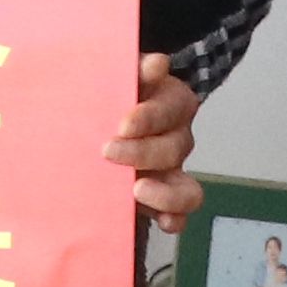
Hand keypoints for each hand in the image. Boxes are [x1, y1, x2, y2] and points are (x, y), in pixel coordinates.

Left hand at [110, 58, 204, 223]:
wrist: (98, 114)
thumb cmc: (109, 89)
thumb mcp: (118, 71)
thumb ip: (134, 67)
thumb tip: (157, 64)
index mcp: (172, 101)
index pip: (169, 107)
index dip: (149, 117)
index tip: (123, 124)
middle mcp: (178, 137)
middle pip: (174, 148)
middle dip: (142, 153)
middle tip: (108, 152)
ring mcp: (172, 172)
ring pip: (187, 189)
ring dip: (165, 193)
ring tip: (137, 190)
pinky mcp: (161, 198)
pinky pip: (178, 214)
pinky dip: (172, 219)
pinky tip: (160, 222)